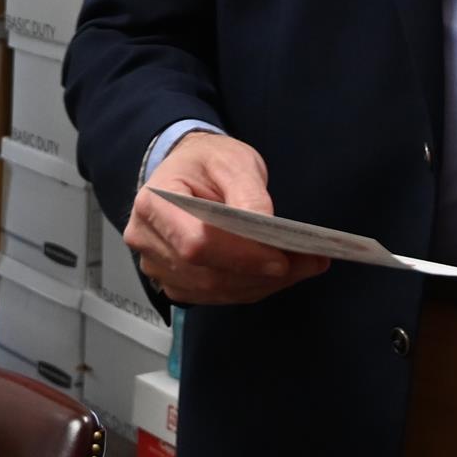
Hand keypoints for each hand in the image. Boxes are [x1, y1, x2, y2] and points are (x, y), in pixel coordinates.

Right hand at [125, 129, 329, 304]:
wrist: (188, 170)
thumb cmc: (207, 162)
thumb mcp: (232, 160)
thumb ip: (247, 192)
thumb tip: (264, 225)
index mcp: (154, 203)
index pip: (195, 243)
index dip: (239, 256)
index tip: (281, 258)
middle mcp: (147, 240)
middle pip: (205, 274)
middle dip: (260, 274)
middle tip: (309, 263)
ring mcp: (157, 266)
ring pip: (213, 290)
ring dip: (261, 285)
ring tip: (304, 267)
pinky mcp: (175, 281)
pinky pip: (214, 296)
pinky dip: (251, 288)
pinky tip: (279, 275)